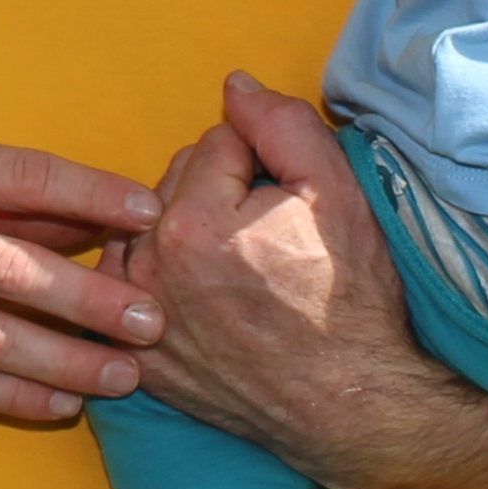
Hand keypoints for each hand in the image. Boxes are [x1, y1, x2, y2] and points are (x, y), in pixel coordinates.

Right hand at [0, 129, 167, 424]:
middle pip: (11, 268)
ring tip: (124, 375)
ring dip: (63, 361)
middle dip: (89, 299)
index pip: (21, 178)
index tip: (148, 212)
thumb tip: (106, 216)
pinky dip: (12, 394)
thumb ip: (10, 194)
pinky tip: (63, 404)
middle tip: (151, 320)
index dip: (90, 195)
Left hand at [112, 73, 460, 488]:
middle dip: (216, 194)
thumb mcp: (337, 193)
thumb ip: (280, 125)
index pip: (214, 143)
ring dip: (182, 236)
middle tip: (267, 237)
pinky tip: (201, 302)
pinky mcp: (139, 362)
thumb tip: (233, 85)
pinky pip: (133, 292)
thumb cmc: (351, 297)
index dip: (260, 164)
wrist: (354, 403)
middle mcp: (149, 271)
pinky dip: (159, 287)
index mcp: (192, 222)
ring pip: (147, 235)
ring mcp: (137, 322)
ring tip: (235, 269)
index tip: (286, 204)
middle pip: (173, 184)